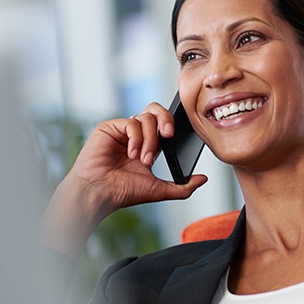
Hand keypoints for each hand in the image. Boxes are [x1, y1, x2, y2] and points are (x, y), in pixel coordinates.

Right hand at [41, 103, 206, 257]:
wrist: (100, 193)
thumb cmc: (124, 192)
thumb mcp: (159, 190)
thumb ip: (183, 186)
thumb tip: (203, 179)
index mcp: (148, 145)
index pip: (164, 124)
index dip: (172, 126)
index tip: (176, 138)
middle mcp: (135, 134)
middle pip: (156, 110)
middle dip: (166, 120)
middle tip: (169, 136)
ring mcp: (122, 130)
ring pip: (146, 118)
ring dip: (150, 140)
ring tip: (143, 160)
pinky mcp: (109, 127)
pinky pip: (131, 122)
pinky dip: (136, 138)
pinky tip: (131, 154)